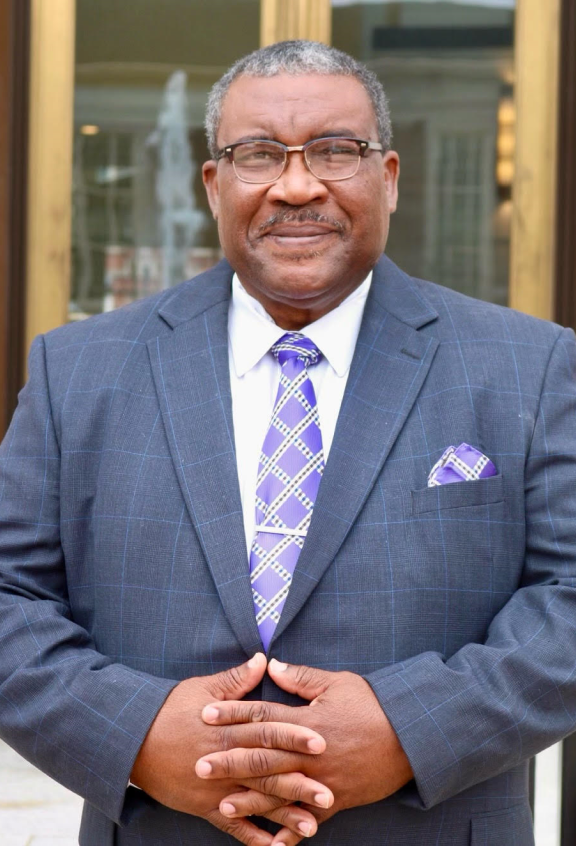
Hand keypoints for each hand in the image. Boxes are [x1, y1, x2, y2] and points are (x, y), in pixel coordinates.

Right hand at [131, 653, 332, 844]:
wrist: (133, 739)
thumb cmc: (170, 709)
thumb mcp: (203, 688)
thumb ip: (237, 679)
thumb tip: (263, 659)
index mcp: (228, 729)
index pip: (267, 732)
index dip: (294, 736)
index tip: (321, 741)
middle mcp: (226, 759)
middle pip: (268, 771)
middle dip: (299, 783)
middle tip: (329, 793)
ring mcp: (216, 787)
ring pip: (255, 803)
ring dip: (284, 815)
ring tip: (313, 825)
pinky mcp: (205, 806)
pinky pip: (233, 826)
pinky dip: (254, 838)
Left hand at [197, 659, 413, 844]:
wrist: (409, 736)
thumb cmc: (372, 704)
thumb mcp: (337, 683)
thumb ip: (301, 676)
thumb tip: (270, 664)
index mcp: (307, 721)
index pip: (262, 715)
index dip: (232, 714)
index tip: (205, 713)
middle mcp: (310, 753)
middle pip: (262, 757)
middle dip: (229, 761)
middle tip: (200, 765)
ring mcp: (322, 779)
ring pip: (280, 793)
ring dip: (251, 801)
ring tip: (222, 806)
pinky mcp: (336, 800)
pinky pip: (308, 820)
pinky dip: (290, 835)